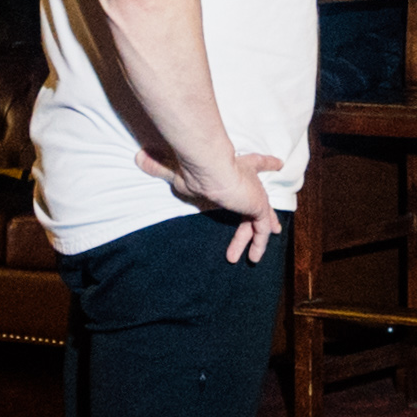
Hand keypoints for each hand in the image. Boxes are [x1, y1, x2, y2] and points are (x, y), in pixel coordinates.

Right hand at [135, 148, 286, 259]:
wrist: (208, 166)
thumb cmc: (193, 165)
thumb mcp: (174, 171)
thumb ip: (160, 167)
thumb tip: (138, 158)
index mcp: (233, 167)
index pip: (254, 163)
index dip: (265, 162)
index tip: (277, 163)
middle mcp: (247, 178)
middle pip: (259, 198)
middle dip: (265, 214)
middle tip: (272, 227)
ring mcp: (254, 192)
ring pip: (259, 218)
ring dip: (253, 238)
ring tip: (251, 258)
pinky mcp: (258, 206)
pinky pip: (262, 229)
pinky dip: (259, 243)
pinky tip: (255, 256)